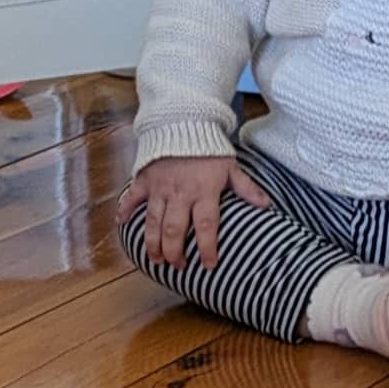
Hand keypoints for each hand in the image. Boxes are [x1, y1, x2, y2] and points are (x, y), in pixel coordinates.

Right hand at [116, 155, 271, 270]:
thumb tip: (266, 206)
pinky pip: (131, 197)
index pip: (206, 225)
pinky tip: (121, 225)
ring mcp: (159, 187)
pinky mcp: (144, 179)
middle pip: (174, 229)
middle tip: (177, 266)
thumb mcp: (230, 166)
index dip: (207, 247)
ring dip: (153, 242)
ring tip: (156, 259)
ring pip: (153, 221)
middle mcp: (180, 192)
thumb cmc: (208, 147)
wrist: (182, 121)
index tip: (209, 265)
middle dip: (174, 252)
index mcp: (203, 191)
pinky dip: (125, 210)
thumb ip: (246, 188)